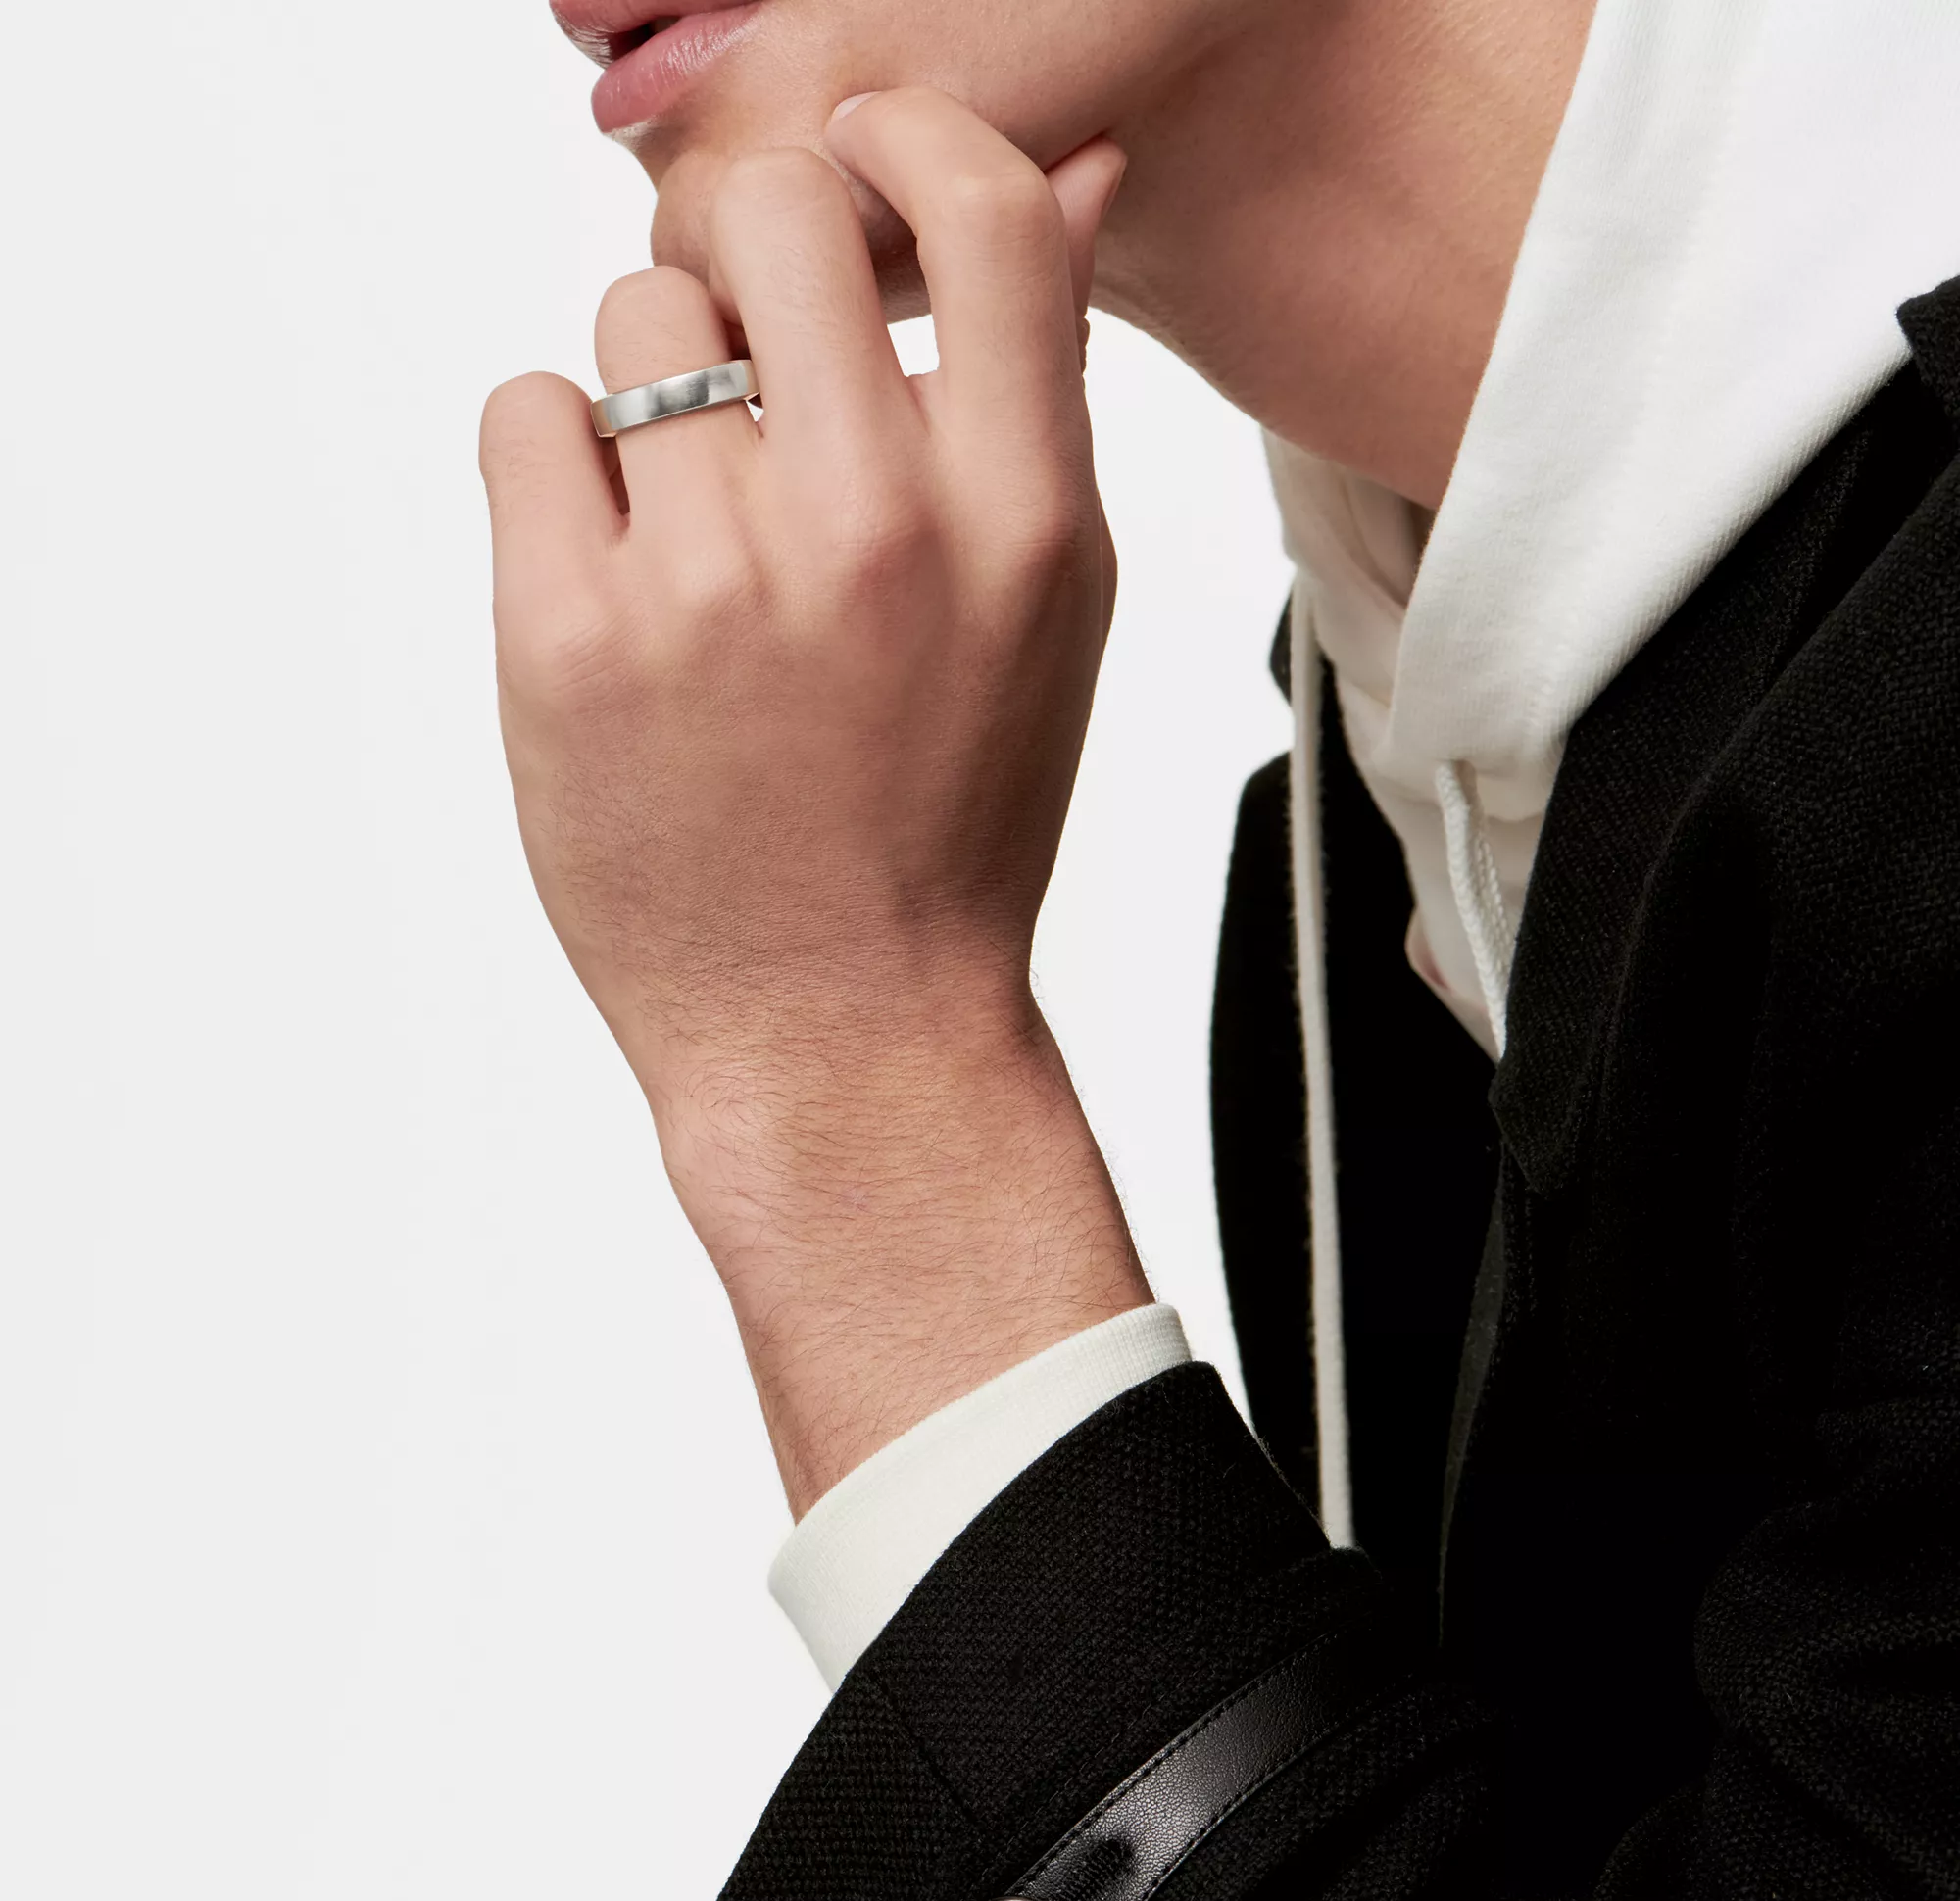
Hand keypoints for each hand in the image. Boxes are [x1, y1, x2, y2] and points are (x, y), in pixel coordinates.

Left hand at [480, 90, 1147, 1514]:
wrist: (840, 1028)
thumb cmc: (951, 820)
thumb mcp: (1052, 610)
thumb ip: (1043, 388)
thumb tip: (1074, 174)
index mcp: (1020, 520)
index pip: (980, 203)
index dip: (906, 142)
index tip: (865, 170)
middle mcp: (873, 531)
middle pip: (770, 211)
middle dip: (758, 260)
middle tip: (759, 369)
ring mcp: (710, 581)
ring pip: (635, 313)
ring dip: (661, 390)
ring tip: (699, 529)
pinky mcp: (565, 634)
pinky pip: (525, 412)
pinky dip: (562, 470)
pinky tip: (619, 570)